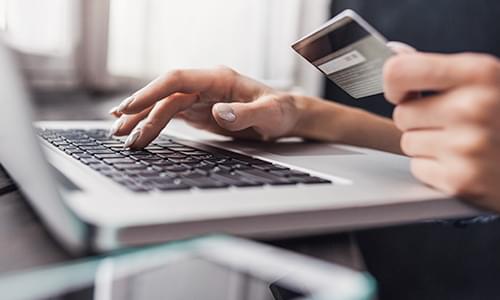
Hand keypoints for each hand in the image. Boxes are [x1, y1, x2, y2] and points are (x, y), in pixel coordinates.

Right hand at [108, 67, 303, 147]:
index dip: (151, 92)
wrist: (285, 117)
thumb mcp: (270, 115)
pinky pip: (171, 115)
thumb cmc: (281, 112)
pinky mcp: (199, 111)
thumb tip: (218, 112)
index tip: (130, 107)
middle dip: (139, 110)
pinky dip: (152, 122)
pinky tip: (138, 130)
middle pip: (164, 94)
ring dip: (142, 119)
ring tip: (120, 134)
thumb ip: (246, 114)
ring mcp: (201, 98)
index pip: (176, 80)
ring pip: (163, 105)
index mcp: (218, 78)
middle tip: (118, 128)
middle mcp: (205, 85)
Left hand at [384, 52, 499, 210]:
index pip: (400, 72)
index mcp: (479, 74)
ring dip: (427, 146)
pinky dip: (434, 169)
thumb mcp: (487, 80)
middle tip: (453, 123)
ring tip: (462, 143)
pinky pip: (418, 168)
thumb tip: (395, 53)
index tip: (402, 91)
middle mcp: (473, 108)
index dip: (394, 84)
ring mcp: (467, 146)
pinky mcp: (461, 180)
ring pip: (408, 143)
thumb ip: (440, 69)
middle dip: (420, 120)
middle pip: (402, 114)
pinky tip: (463, 163)